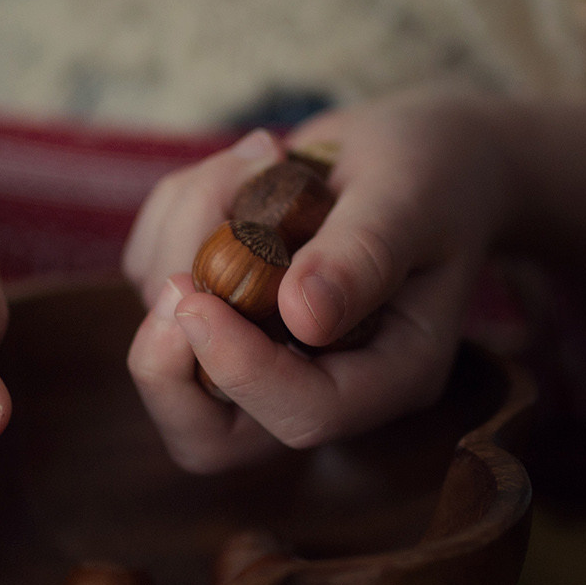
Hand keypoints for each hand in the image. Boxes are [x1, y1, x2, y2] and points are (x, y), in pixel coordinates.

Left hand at [123, 87, 513, 472]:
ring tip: (256, 159)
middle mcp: (315, 379)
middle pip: (207, 434)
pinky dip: (175, 211)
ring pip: (167, 339)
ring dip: (185, 233)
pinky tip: (241, 167)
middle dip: (166, 366)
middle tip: (176, 280)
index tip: (201, 296)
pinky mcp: (215, 307)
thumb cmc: (434, 174)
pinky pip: (151, 274)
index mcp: (386, 376)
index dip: (241, 370)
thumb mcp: (411, 198)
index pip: (304, 416)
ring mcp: (255, 348)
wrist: (420, 150)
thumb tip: (303, 316)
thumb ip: (364, 254)